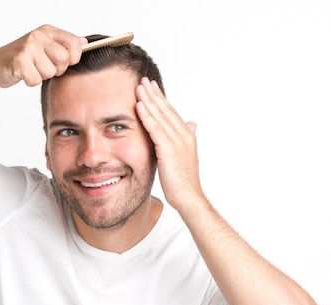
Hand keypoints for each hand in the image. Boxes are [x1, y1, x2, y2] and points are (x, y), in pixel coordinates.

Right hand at [0, 25, 85, 87]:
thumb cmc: (20, 59)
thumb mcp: (43, 46)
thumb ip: (63, 44)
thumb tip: (84, 42)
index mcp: (46, 31)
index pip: (74, 43)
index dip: (74, 57)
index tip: (65, 62)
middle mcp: (38, 36)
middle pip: (64, 59)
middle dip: (56, 69)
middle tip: (42, 67)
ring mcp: (28, 47)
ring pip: (51, 72)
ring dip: (41, 76)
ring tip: (30, 69)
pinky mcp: (20, 61)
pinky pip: (36, 80)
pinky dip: (30, 82)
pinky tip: (23, 74)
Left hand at [135, 77, 203, 210]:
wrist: (189, 197)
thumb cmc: (184, 181)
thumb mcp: (185, 156)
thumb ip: (186, 138)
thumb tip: (192, 124)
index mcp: (187, 136)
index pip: (171, 112)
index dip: (160, 99)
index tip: (151, 87)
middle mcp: (184, 135)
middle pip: (165, 110)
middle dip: (153, 94)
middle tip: (143, 80)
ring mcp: (177, 141)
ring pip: (160, 116)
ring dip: (148, 100)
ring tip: (139, 87)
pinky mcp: (168, 149)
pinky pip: (155, 129)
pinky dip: (147, 116)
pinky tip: (139, 106)